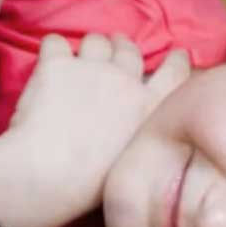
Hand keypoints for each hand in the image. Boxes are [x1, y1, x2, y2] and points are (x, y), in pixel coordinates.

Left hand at [7, 33, 190, 217]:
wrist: (49, 174)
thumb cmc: (92, 184)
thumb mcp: (137, 159)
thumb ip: (142, 131)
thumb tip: (133, 123)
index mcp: (151, 107)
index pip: (176, 72)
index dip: (176, 61)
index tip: (176, 55)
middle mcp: (126, 80)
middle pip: (129, 49)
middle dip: (123, 46)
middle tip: (116, 46)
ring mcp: (91, 68)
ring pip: (95, 41)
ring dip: (91, 47)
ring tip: (82, 55)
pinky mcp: (57, 65)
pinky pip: (55, 43)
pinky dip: (53, 49)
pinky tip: (50, 60)